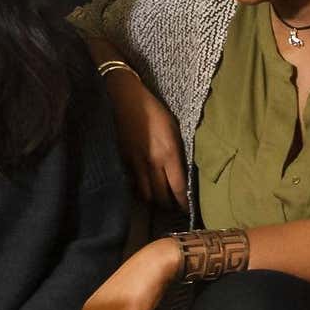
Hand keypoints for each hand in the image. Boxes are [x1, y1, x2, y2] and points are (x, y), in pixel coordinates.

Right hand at [104, 71, 188, 211]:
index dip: (183, 203)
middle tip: (173, 208)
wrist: (125, 98)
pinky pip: (131, 182)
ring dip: (152, 199)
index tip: (187, 210)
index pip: (178, 188)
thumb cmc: (153, 110)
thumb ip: (177, 152)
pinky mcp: (122, 161)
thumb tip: (180, 170)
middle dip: (168, 205)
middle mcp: (152, 163)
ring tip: (157, 200)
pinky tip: (141, 188)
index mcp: (169, 154)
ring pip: (144, 193)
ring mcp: (135, 163)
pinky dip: (138, 188)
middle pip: (160, 196)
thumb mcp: (173, 129)